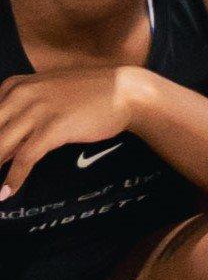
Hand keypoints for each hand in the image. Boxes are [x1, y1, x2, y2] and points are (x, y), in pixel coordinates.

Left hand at [0, 66, 135, 190]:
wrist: (125, 91)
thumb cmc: (87, 93)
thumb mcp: (47, 94)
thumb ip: (21, 113)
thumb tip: (4, 144)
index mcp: (14, 86)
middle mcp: (20, 95)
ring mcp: (37, 110)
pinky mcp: (53, 128)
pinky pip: (24, 158)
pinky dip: (13, 179)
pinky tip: (6, 193)